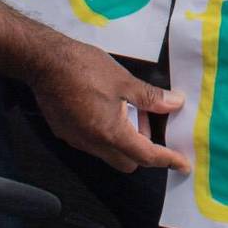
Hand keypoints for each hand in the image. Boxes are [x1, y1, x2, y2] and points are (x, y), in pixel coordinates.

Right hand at [30, 41, 189, 172]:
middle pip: (127, 162)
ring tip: (125, 108)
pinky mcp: (66, 133)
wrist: (44, 62)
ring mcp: (77, 141)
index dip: (167, 160)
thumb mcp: (124, 80)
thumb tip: (175, 104)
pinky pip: (93, 143)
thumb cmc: (85, 68)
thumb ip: (150, 97)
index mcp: (110, 133)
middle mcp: (93, 144)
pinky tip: (105, 108)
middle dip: (142, 149)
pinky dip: (106, 134)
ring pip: (109, 153)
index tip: (182, 165)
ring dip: (123, 140)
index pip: (146, 156)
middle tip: (145, 120)